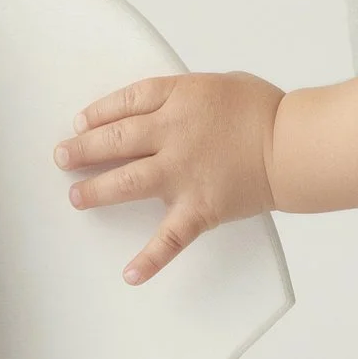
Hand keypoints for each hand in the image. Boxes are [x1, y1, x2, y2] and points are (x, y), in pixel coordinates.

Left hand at [52, 70, 284, 284]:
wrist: (294, 145)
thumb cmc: (263, 110)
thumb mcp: (216, 84)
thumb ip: (183, 96)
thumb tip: (156, 109)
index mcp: (179, 99)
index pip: (125, 103)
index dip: (98, 114)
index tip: (81, 123)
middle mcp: (173, 135)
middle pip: (115, 140)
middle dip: (83, 149)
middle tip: (63, 157)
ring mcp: (183, 173)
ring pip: (126, 182)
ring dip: (96, 190)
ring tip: (76, 196)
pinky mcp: (199, 208)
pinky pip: (169, 238)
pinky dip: (149, 260)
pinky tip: (130, 274)